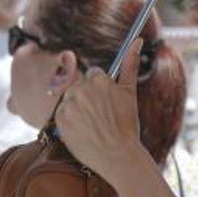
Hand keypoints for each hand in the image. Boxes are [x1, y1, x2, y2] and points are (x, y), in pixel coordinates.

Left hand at [53, 39, 145, 184]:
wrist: (117, 155)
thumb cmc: (126, 125)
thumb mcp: (130, 93)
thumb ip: (130, 64)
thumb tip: (137, 40)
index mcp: (99, 79)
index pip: (94, 75)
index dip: (101, 91)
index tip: (107, 105)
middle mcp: (81, 89)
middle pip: (80, 86)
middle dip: (88, 98)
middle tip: (100, 117)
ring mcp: (69, 104)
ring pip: (70, 99)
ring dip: (77, 108)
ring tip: (91, 125)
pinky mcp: (60, 119)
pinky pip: (61, 113)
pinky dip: (69, 121)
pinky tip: (82, 130)